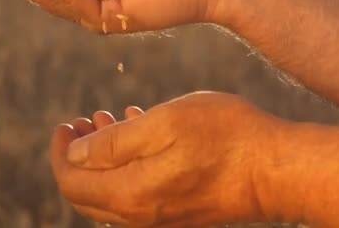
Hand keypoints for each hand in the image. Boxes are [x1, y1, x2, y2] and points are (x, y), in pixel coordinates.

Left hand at [51, 92, 286, 226]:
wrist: (277, 171)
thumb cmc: (225, 137)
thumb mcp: (164, 124)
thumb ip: (113, 143)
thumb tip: (75, 154)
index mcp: (130, 194)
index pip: (72, 182)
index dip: (61, 153)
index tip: (66, 124)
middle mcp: (140, 216)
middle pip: (87, 193)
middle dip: (78, 157)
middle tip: (83, 122)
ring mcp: (161, 219)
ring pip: (112, 193)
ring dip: (103, 159)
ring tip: (108, 121)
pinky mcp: (180, 214)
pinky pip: (138, 195)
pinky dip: (128, 166)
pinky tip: (140, 135)